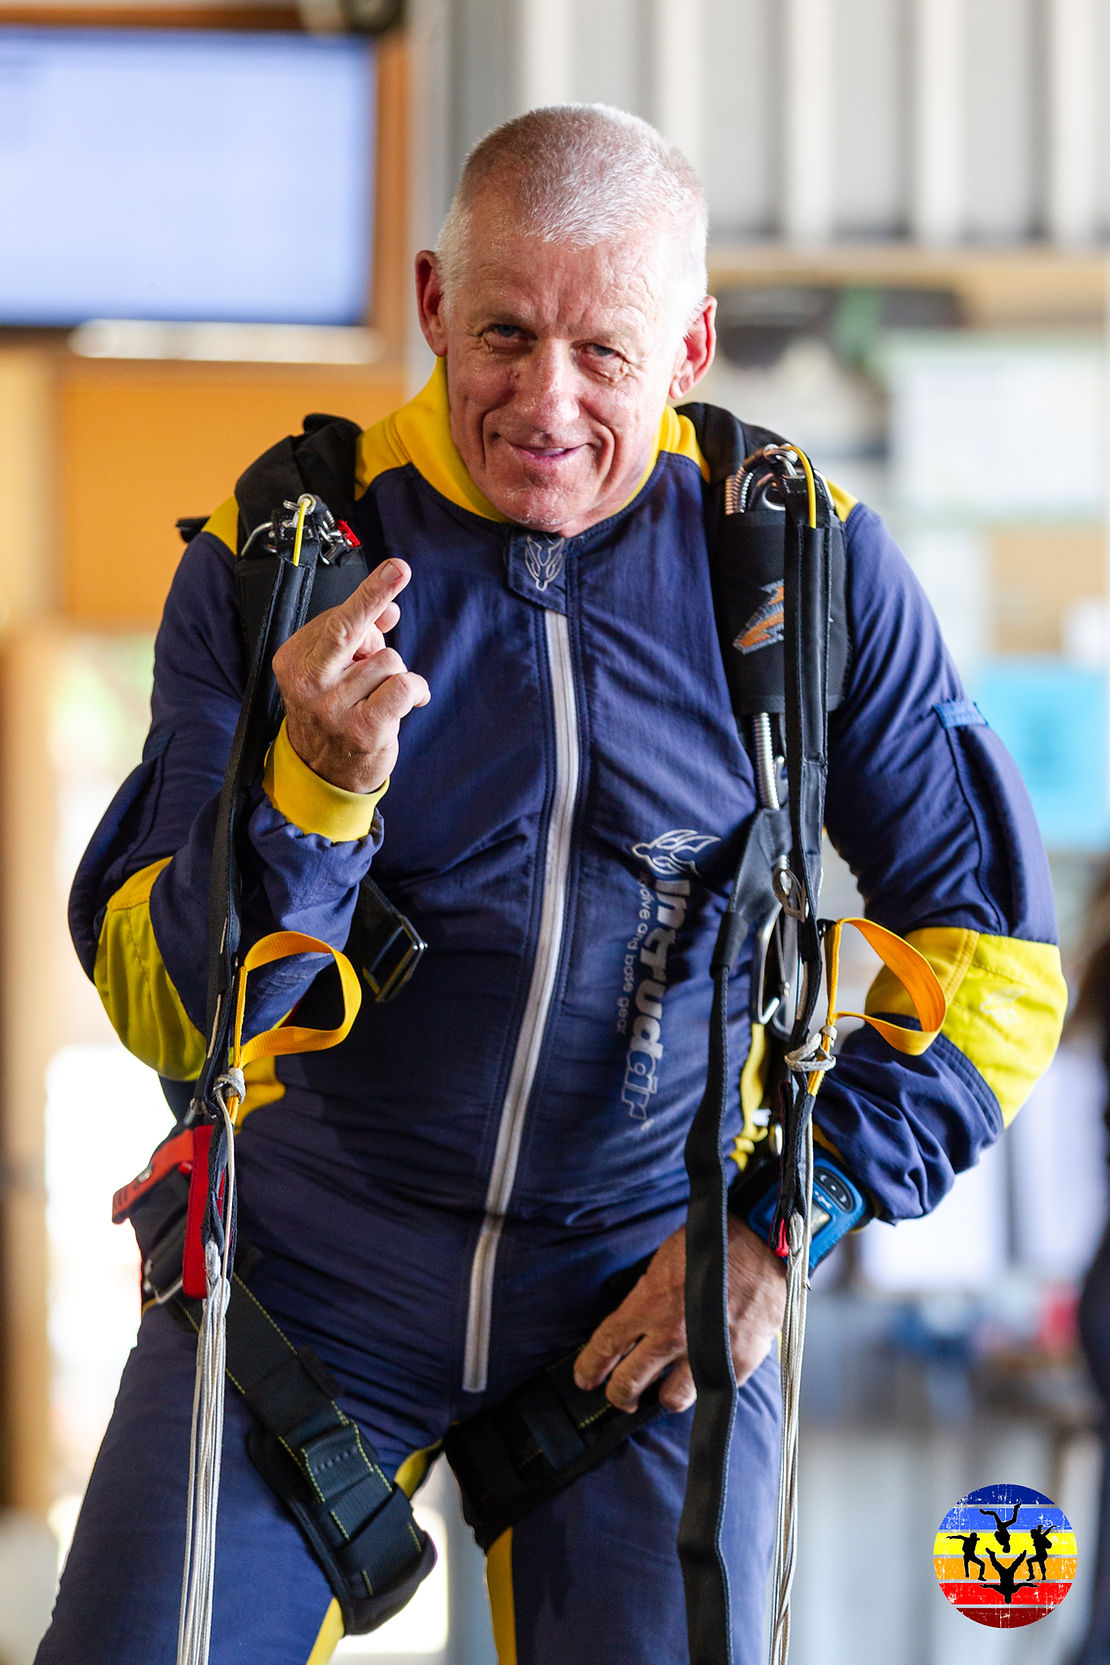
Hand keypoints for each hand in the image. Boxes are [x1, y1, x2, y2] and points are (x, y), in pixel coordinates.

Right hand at [272, 558, 429, 792]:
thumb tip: (389, 609)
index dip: (370, 604)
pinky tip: (409, 702)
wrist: (324, 774)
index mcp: (294, 661)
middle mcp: (309, 682)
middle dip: (374, 593)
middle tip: (399, 569)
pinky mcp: (364, 730)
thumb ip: (360, 634)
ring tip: (381, 696)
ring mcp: (334, 708)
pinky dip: (415, 690)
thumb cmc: (333, 712)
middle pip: (348, 626)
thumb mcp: (337, 669)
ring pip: (388, 660)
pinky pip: (404, 686)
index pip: (335, 617)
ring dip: (396, 673)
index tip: (394, 571)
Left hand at [573, 1215, 785, 1413]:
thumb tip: (631, 1328)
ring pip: (670, 1400)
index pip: (605, 1347)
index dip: (590, 1368)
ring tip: (664, 1387)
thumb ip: (645, 1301)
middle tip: (620, 1395)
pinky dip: (703, 1384)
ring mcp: (704, 1354)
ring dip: (663, 1395)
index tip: (586, 1379)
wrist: (760, 1243)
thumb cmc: (711, 1246)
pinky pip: (710, 1390)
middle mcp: (671, 1335)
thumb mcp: (662, 1266)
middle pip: (629, 1384)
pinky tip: (701, 1372)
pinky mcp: (736, 1364)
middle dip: (619, 1395)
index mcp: (648, 1305)